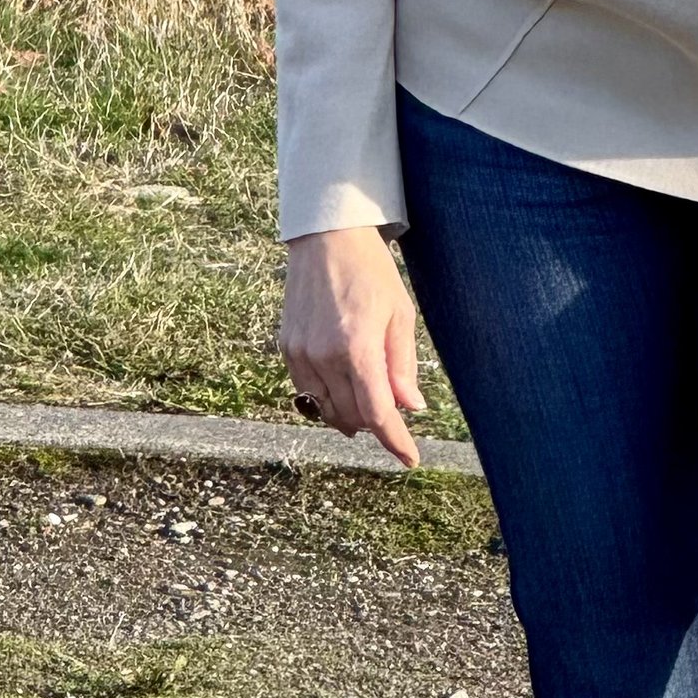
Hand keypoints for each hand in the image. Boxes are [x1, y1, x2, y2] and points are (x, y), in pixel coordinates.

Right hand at [280, 225, 423, 464]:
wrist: (327, 238)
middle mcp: (325, 356)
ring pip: (326, 410)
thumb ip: (403, 364)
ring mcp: (301, 354)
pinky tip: (341, 387)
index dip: (396, 441)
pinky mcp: (286, 349)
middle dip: (375, 422)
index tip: (410, 459)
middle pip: (352, 416)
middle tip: (393, 411)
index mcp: (358, 346)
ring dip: (349, 415)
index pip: (378, 412)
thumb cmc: (371, 271)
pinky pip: (307, 392)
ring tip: (367, 403)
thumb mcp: (400, 312)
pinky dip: (326, 399)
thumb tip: (410, 407)